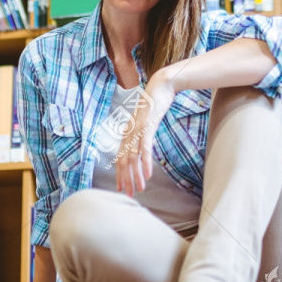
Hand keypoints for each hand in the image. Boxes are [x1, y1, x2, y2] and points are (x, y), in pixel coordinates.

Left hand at [115, 68, 176, 196]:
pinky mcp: (147, 127)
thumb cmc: (155, 104)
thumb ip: (142, 134)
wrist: (161, 86)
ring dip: (135, 176)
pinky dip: (145, 163)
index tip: (122, 189)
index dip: (120, 175)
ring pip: (133, 158)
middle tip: (128, 195)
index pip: (120, 158)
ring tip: (139, 190)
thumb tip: (142, 148)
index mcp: (127, 133)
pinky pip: (145, 149)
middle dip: (126, 180)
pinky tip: (147, 175)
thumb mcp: (146, 122)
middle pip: (124, 161)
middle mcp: (128, 133)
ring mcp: (137, 130)